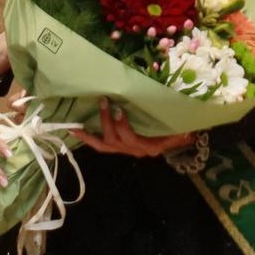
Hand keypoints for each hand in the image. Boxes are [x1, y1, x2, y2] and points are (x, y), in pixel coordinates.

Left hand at [73, 99, 193, 157]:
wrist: (181, 141)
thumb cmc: (180, 131)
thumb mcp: (180, 127)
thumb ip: (175, 124)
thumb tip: (174, 113)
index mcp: (150, 147)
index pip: (132, 140)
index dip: (123, 126)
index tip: (119, 110)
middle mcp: (136, 151)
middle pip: (114, 142)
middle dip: (105, 123)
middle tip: (102, 103)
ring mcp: (127, 151)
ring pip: (104, 146)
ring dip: (88, 136)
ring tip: (73, 126)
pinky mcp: (121, 148)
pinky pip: (102, 145)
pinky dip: (89, 138)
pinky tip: (77, 131)